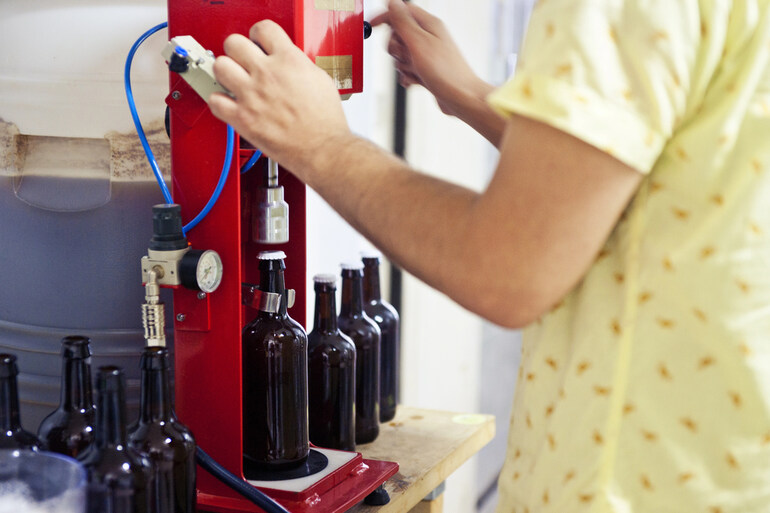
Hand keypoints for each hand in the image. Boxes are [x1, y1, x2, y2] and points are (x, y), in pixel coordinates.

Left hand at [209, 20, 351, 177]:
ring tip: (233, 81)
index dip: (258, 35)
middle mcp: (267, 75)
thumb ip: (298, 65)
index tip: (258, 43)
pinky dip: (219, 102)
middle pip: (234, 43)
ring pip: (219, 67)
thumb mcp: (320, 80)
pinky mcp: (243, 119)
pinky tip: (229, 104)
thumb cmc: (325, 121)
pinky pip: (215, 101)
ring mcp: (252, 96)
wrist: (322, 148)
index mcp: (289, 61)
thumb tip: (288, 62)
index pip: (263, 29)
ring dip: (225, 72)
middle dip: (237, 50)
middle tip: (242, 61)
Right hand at [370, 0, 489, 116]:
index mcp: (428, 24)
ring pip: (401, 55)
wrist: (461, 97)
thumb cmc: (446, 72)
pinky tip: (416, 81)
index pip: (401, 11)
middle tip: (406, 55)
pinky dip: (408, 76)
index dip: (385, 17)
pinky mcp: (426, 70)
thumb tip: (392, 3)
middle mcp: (428, 37)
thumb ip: (403, 22)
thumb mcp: (419, 42)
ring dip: (403, 65)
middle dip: (396, 48)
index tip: (372, 25)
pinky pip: (406, 70)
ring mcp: (427, 54)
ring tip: (416, 70)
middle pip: (398, 34)